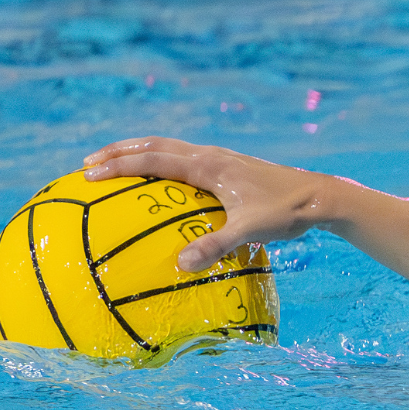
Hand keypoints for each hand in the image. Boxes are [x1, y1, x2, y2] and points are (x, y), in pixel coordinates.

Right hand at [83, 137, 332, 271]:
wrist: (321, 197)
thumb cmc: (286, 213)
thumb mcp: (250, 230)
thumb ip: (215, 245)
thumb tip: (181, 264)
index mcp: (210, 166)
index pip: (153, 159)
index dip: (119, 166)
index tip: (88, 173)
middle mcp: (211, 156)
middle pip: (155, 145)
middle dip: (119, 152)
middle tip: (86, 164)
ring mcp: (221, 159)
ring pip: (170, 148)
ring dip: (139, 153)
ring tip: (114, 165)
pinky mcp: (230, 167)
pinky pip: (186, 159)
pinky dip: (162, 162)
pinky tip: (160, 181)